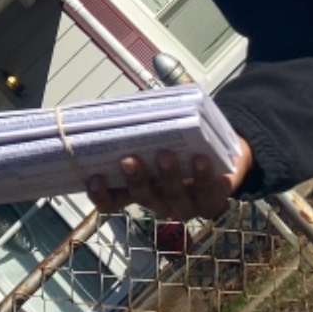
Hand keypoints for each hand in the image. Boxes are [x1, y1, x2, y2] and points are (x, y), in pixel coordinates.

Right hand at [86, 139, 252, 221]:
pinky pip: (207, 192)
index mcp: (138, 188)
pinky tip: (200, 159)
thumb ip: (138, 127)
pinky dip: (204, 176)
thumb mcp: (154, 136)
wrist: (218, 158)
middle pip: (143, 197)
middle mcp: (158, 201)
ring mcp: (185, 205)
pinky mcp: (212, 202)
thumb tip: (118, 106)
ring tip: (165, 154)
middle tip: (128, 159)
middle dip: (135, 179)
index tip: (95, 178)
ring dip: (168, 177)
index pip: (112, 201)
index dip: (101, 194)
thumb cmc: (178, 144)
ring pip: (174, 197)